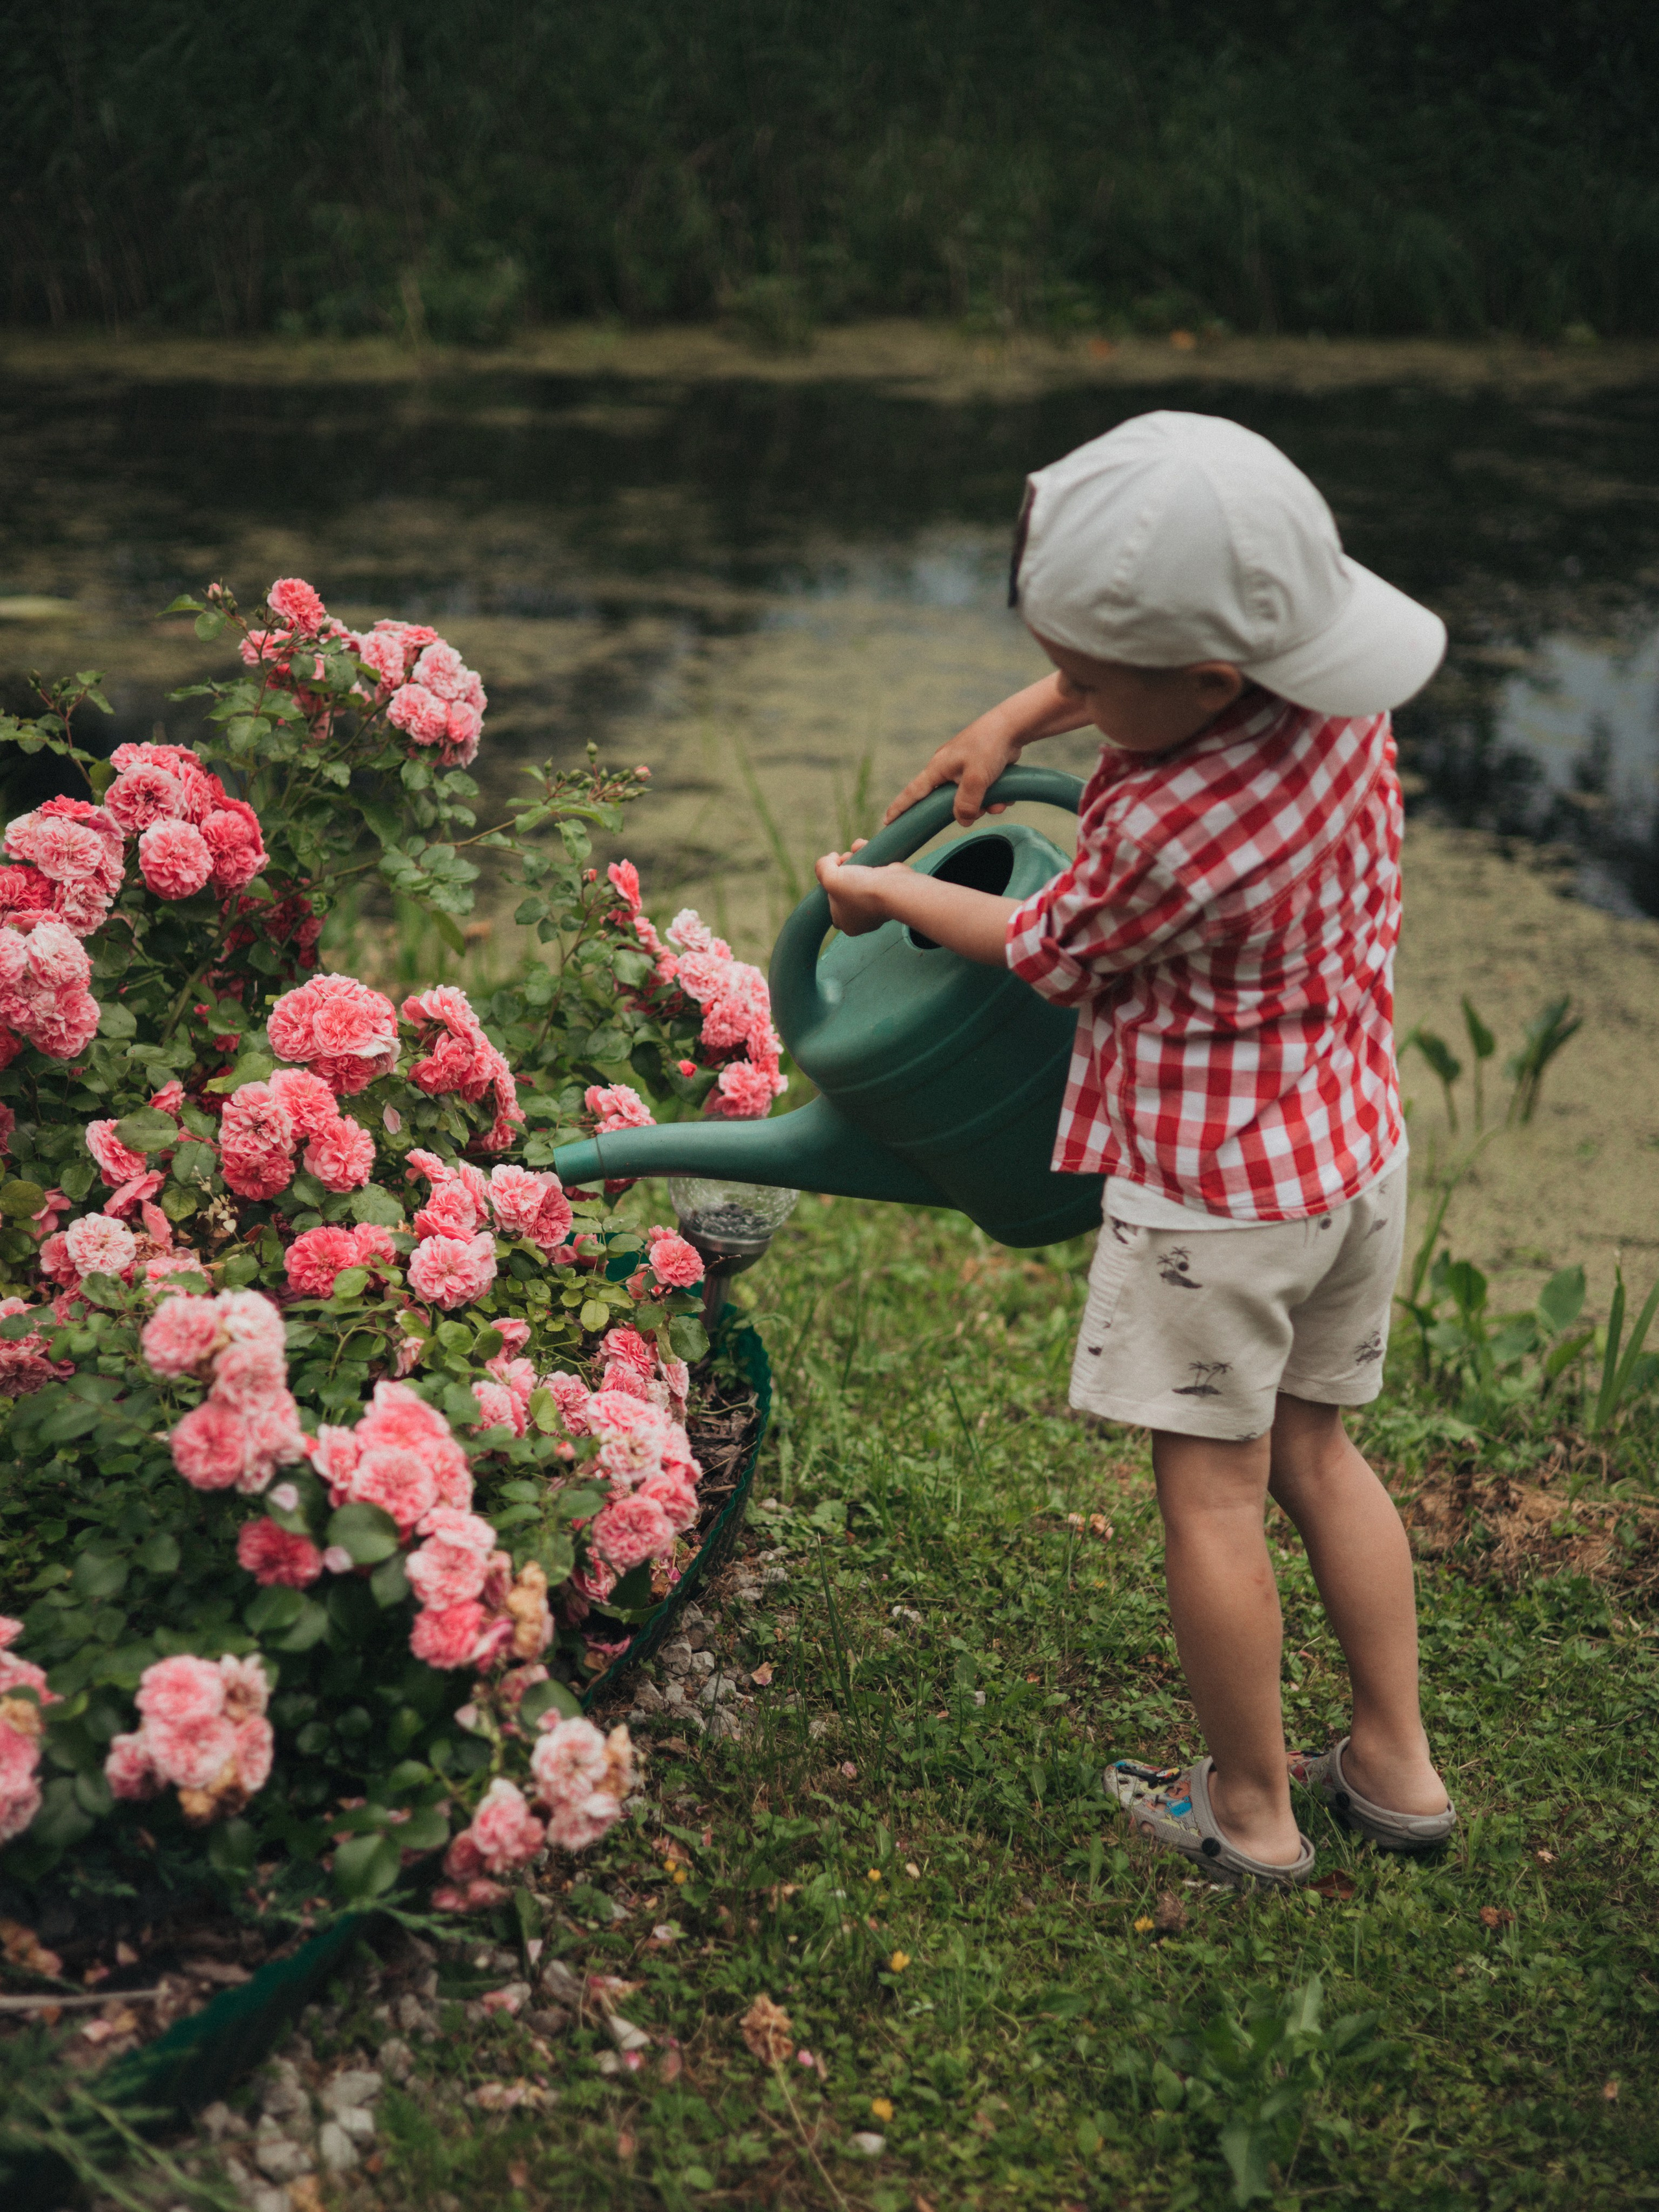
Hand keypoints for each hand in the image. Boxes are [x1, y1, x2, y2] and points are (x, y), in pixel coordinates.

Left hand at [815, 842, 905, 936]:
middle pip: (845, 887)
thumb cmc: (860, 890)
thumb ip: (822, 868)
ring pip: (859, 876)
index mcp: (848, 924)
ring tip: (853, 851)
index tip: (832, 873)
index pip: (832, 904)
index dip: (828, 885)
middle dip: (842, 868)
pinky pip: (873, 869)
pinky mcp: (888, 887)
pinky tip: (862, 846)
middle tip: (843, 860)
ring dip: (854, 858)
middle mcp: (863, 917)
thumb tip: (830, 858)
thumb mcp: (830, 879)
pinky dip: (868, 856)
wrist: (893, 888)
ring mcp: (877, 902)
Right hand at [882, 709, 1021, 827]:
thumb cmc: (988, 747)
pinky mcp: (980, 769)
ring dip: (985, 805)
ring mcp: (964, 769)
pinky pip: (982, 792)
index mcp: (938, 768)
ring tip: (999, 802)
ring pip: (969, 799)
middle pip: (947, 802)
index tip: (887, 821)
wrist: (1012, 726)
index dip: (900, 808)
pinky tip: (1005, 795)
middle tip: (980, 812)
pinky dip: (993, 797)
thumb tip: (963, 821)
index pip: (913, 792)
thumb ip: (966, 804)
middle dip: (965, 810)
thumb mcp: (975, 779)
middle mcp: (947, 768)